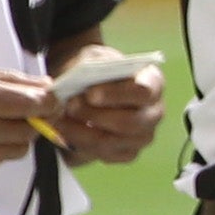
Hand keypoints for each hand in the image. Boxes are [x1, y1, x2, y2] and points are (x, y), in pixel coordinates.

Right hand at [0, 62, 53, 180]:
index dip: (49, 102)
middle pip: (31, 128)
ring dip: (18, 135)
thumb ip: (8, 80)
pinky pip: (1, 160)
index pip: (30, 104)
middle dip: (35, 118)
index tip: (53, 98)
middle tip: (25, 108)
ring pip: (21, 148)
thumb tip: (48, 86)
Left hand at [50, 49, 162, 166]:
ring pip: (113, 141)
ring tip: (59, 119)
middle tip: (70, 106)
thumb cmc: (95, 70)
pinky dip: (80, 145)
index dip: (116, 95)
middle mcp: (154, 112)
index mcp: (153, 83)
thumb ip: (83, 71)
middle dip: (94, 116)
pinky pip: (104, 155)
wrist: (88, 84)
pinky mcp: (128, 152)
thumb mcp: (91, 59)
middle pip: (130, 122)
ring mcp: (143, 135)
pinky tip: (66, 131)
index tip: (89, 93)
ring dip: (81, 132)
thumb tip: (64, 88)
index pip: (143, 93)